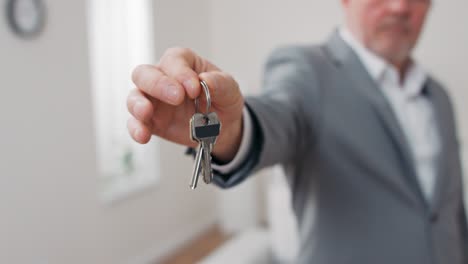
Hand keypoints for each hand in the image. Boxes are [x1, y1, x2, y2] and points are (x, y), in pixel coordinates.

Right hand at [127, 47, 243, 161]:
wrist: (223, 126)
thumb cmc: (222, 99)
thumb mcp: (229, 88)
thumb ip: (220, 83)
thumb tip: (206, 81)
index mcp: (183, 63)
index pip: (174, 61)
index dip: (181, 73)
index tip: (194, 88)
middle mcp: (162, 78)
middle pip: (145, 73)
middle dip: (158, 84)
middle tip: (176, 97)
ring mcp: (153, 100)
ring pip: (134, 96)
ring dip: (138, 104)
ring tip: (147, 113)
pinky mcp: (151, 121)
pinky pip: (136, 123)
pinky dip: (136, 129)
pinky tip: (143, 135)